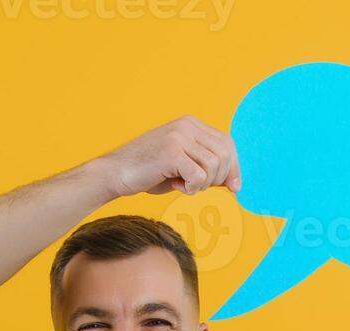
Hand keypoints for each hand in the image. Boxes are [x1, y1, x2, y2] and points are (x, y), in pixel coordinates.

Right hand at [99, 115, 241, 197]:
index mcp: (191, 124)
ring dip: (203, 184)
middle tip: (197, 186)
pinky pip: (199, 177)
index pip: (227, 143)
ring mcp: (179, 137)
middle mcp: (187, 126)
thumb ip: (207, 167)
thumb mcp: (183, 166)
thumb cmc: (148, 173)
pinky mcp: (172, 152)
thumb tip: (235, 183)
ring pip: (214, 167)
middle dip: (218, 178)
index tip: (233, 187)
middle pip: (225, 155)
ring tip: (184, 185)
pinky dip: (192, 188)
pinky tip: (176, 185)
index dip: (234, 167)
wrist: (115, 173)